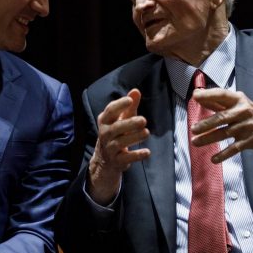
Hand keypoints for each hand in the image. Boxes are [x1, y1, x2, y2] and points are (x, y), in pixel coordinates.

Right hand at [87, 89, 150, 204]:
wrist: (105, 161)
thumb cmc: (117, 134)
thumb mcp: (122, 119)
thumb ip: (130, 106)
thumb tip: (136, 91)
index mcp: (105, 121)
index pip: (110, 111)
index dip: (119, 105)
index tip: (130, 100)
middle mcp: (105, 134)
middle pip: (115, 128)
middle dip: (129, 123)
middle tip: (144, 120)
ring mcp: (109, 149)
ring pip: (120, 143)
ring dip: (134, 137)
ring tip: (147, 132)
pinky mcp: (117, 161)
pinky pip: (126, 159)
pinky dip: (136, 155)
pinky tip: (147, 152)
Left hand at [189, 88, 252, 162]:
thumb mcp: (239, 105)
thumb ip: (219, 103)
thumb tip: (199, 96)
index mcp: (239, 100)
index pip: (222, 95)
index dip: (208, 95)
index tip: (196, 96)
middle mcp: (243, 112)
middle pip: (222, 117)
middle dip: (206, 124)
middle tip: (193, 128)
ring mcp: (246, 127)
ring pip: (224, 133)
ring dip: (208, 138)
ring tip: (195, 142)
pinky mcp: (250, 140)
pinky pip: (234, 148)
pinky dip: (223, 154)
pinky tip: (213, 159)